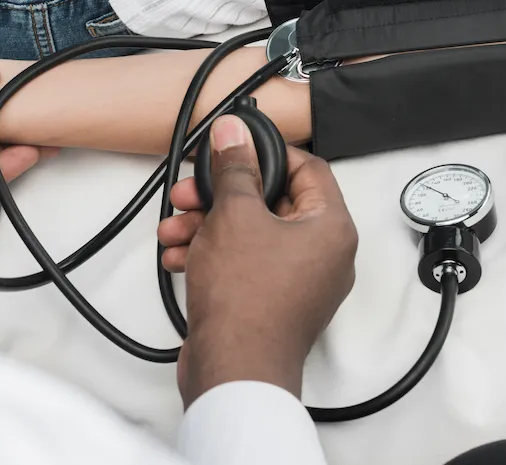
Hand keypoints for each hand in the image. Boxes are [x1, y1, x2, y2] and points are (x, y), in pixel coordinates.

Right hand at [159, 115, 357, 406]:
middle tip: (191, 191)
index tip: (235, 148)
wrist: (234, 369)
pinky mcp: (271, 303)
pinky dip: (212, 254)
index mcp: (331, 227)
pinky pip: (243, 263)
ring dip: (208, 225)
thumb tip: (235, 135)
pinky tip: (180, 255)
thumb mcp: (234, 215)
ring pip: (251, 234)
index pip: (309, 168)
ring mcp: (298, 282)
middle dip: (223, 194)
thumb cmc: (247, 302)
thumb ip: (235, 170)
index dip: (268, 152)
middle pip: (273, 201)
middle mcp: (323, 255)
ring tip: (175, 227)